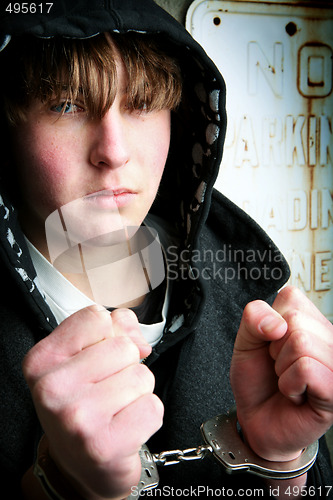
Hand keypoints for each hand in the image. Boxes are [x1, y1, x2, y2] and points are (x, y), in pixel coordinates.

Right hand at [23, 306, 163, 499]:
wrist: (81, 465)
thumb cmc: (83, 406)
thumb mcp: (85, 359)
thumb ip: (114, 329)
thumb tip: (139, 341)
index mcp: (43, 360)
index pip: (96, 318)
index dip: (110, 334)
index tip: (100, 357)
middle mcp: (53, 388)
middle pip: (124, 347)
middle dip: (127, 366)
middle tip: (107, 390)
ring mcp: (77, 417)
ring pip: (142, 376)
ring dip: (138, 392)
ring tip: (116, 409)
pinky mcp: (104, 444)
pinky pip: (152, 407)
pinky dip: (147, 416)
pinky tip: (125, 426)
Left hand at [230, 286, 332, 461]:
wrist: (258, 420)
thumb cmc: (258, 381)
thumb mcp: (246, 342)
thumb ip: (254, 318)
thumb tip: (277, 324)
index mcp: (312, 320)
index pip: (291, 298)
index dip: (269, 324)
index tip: (272, 346)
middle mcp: (329, 338)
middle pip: (295, 321)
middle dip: (275, 348)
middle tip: (280, 367)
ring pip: (301, 343)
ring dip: (282, 368)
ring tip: (289, 380)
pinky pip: (306, 369)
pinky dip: (289, 384)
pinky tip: (296, 394)